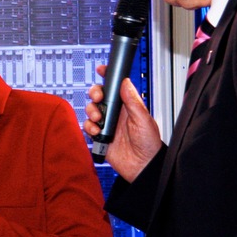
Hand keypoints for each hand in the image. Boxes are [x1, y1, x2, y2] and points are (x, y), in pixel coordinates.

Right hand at [84, 65, 161, 181]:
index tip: (102, 69)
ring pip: (91, 110)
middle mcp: (115, 113)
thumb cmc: (149, 144)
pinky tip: (97, 132)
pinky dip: (89, 127)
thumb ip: (132, 101)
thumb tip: (125, 82)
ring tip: (99, 119)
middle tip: (98, 98)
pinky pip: (88, 127)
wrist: (142, 167)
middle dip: (95, 94)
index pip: (115, 87)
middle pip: (99, 96)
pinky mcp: (99, 137)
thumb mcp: (143, 119)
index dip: (107, 77)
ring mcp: (106, 124)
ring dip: (91, 111)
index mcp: (127, 106)